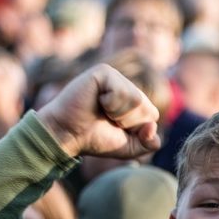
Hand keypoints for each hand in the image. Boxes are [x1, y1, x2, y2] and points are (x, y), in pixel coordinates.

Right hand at [36, 64, 161, 158]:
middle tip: (105, 119)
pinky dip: (110, 104)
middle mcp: (125, 84)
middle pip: (146, 107)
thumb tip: (153, 129)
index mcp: (132, 99)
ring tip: (100, 110)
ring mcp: (114, 76)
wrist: (66, 135)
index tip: (114, 128)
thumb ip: (148, 143)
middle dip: (127, 122)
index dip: (135, 129)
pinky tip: (95, 101)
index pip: (153, 115)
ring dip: (118, 114)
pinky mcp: (103, 71)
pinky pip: (121, 92)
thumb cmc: (94, 139)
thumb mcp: (128, 147)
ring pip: (136, 100)